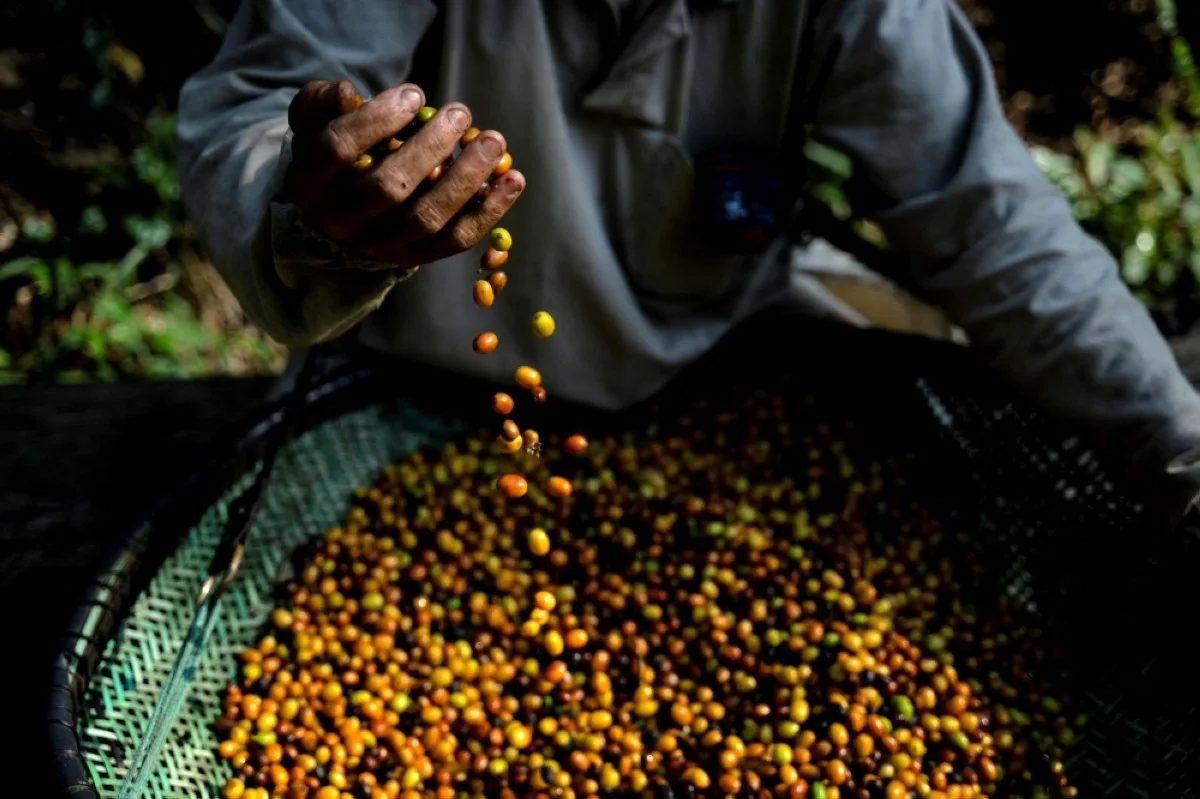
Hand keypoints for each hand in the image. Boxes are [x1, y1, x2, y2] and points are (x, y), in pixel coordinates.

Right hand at [283, 80, 524, 268]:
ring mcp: (379, 247)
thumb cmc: (335, 153)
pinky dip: (489, 211)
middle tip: (460, 113)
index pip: (339, 149)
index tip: (414, 94)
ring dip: (466, 178)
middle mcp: (340, 222)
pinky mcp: (414, 258)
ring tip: (493, 141)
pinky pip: (455, 240)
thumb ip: (324, 101)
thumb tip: (350, 93)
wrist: (341, 210)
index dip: (378, 119)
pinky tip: (512, 180)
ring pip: (426, 217)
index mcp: (308, 184)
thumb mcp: (316, 121)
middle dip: (430, 147)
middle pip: (388, 188)